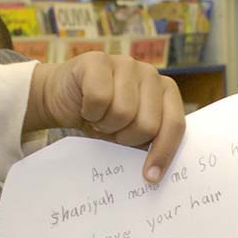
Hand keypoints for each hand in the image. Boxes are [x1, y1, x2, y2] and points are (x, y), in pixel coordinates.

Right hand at [25, 52, 184, 181]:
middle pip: (147, 124)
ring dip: (105, 124)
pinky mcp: (98, 60)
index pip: (174, 125)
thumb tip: (154, 172)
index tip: (150, 177)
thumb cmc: (102, 116)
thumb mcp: (129, 130)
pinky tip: (87, 106)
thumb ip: (147, 141)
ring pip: (123, 112)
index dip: (163, 153)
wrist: (63, 95)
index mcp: (166, 91)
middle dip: (126, 138)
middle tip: (113, 132)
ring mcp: (125, 63)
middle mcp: (151, 74)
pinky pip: (99, 99)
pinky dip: (89, 111)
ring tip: (100, 118)